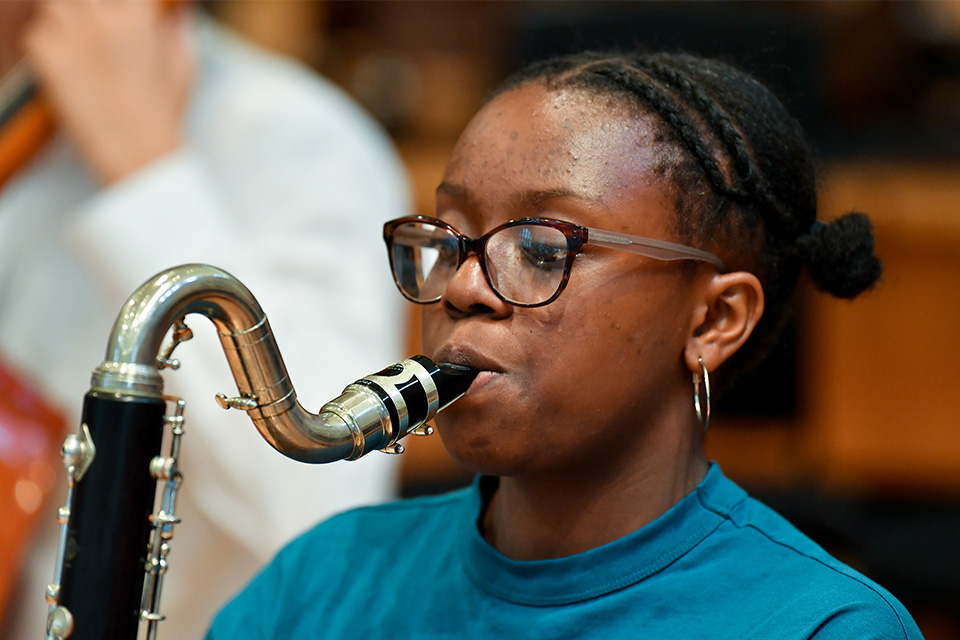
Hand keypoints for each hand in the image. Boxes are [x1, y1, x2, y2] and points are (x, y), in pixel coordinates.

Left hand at [23, 0, 195, 184]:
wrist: (135, 150)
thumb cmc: (163, 113)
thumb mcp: (183, 67)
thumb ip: (177, 32)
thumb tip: (177, 15)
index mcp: (138, 15)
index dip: (119, 6)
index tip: (117, 17)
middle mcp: (103, 16)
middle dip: (88, 10)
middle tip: (93, 30)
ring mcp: (71, 33)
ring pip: (53, 4)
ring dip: (64, 19)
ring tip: (80, 45)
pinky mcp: (46, 54)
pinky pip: (37, 35)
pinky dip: (48, 47)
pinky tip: (69, 70)